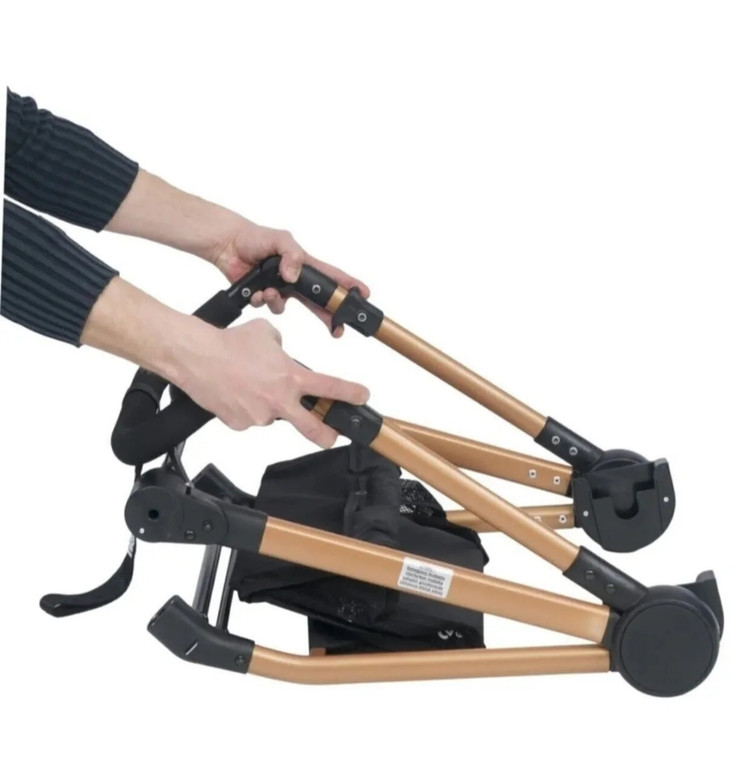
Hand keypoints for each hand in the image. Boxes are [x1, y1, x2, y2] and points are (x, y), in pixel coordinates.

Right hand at [174, 317, 369, 447]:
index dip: (352, 394)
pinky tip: (236, 392)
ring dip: (267, 404)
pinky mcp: (240, 424)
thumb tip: (283, 356)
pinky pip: (249, 418)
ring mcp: (259, 416)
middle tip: (331, 436)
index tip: (362, 397)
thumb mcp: (267, 335)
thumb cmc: (231, 343)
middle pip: (313, 429)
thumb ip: (282, 349)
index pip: (332, 388)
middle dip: (327, 436)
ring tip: (249, 384)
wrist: (197, 356)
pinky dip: (246, 407)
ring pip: (272, 416)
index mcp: (291, 377)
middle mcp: (279, 400)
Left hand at [211, 220, 369, 335]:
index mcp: (305, 264)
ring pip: (289, 307)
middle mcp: (296, 278)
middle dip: (329, 317)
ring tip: (268, 291)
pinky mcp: (265, 294)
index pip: (332, 277)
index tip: (363, 296)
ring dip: (279, 303)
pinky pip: (269, 307)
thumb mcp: (279, 238)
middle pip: (318, 302)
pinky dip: (262, 301)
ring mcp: (281, 288)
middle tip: (337, 330)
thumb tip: (294, 275)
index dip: (349, 287)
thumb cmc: (255, 237)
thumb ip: (291, 254)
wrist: (228, 245)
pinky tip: (256, 291)